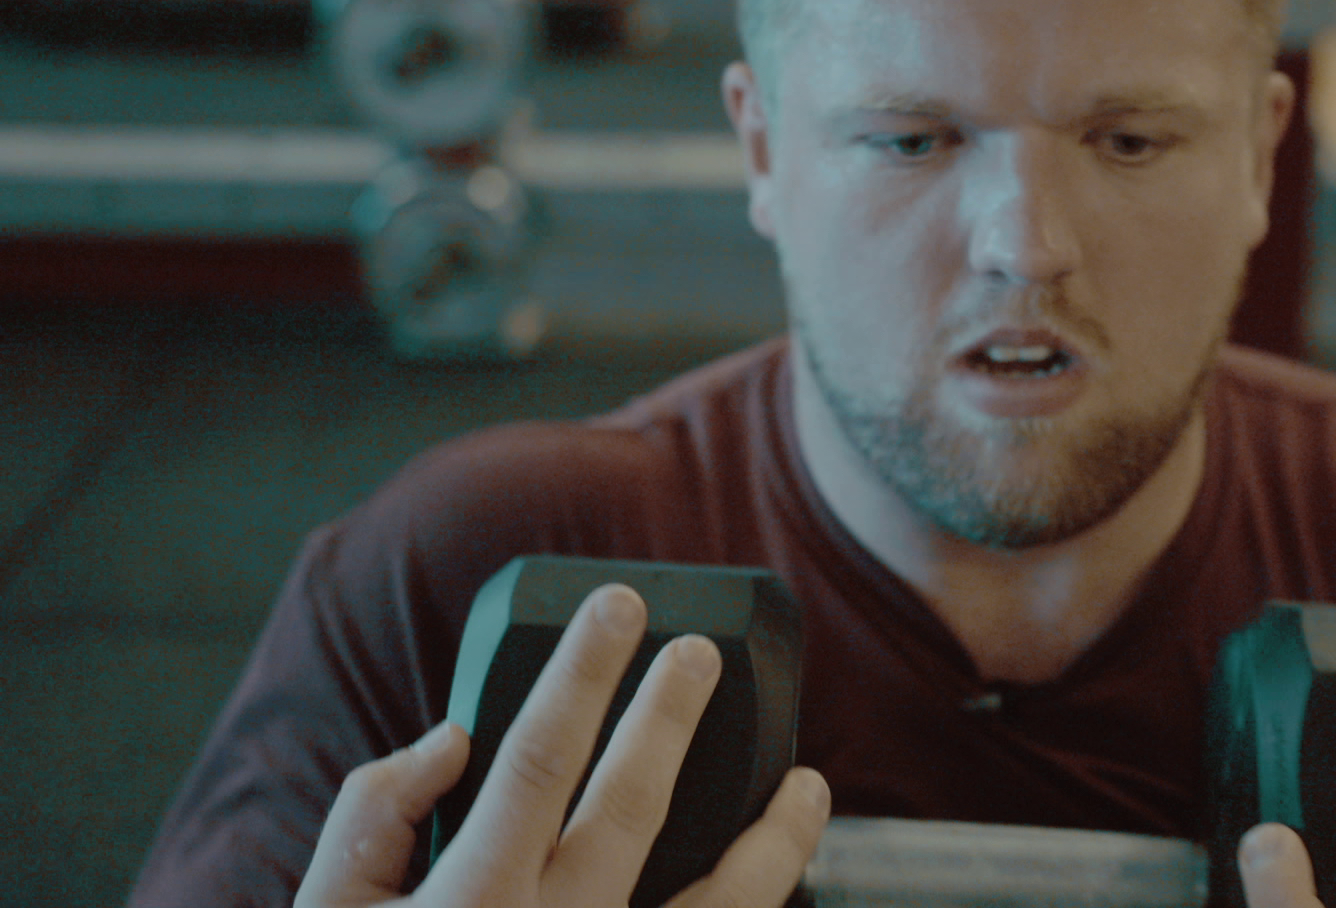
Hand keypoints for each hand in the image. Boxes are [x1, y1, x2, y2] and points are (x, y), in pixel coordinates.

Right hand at [295, 584, 831, 907]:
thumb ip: (375, 816)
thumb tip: (455, 739)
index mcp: (469, 901)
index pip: (540, 756)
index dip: (586, 671)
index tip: (620, 607)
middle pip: (631, 808)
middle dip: (669, 719)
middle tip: (700, 654)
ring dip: (774, 844)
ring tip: (810, 786)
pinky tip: (789, 897)